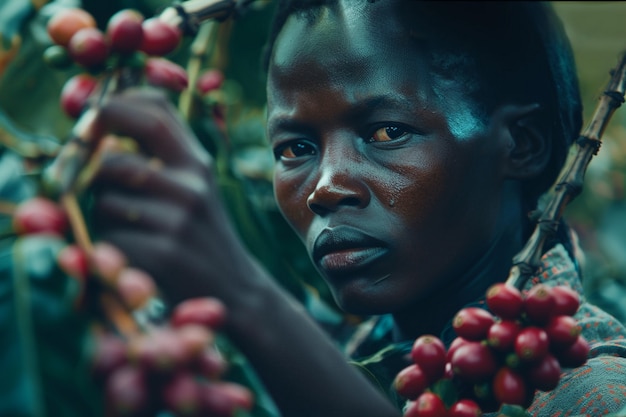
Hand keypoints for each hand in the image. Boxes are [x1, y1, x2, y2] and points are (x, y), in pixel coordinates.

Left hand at [90, 88, 253, 306]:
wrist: (234, 287)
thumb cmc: (199, 234)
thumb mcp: (191, 188)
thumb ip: (157, 158)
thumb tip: (96, 137)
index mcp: (196, 161)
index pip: (153, 110)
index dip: (113, 105)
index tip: (91, 118)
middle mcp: (191, 182)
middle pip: (112, 158)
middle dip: (89, 176)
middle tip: (89, 187)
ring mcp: (180, 217)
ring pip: (103, 199)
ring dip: (100, 215)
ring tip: (123, 227)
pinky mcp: (166, 252)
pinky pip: (109, 236)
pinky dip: (108, 246)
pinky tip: (131, 253)